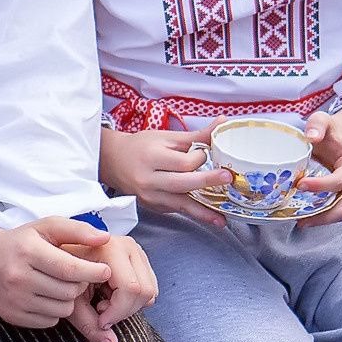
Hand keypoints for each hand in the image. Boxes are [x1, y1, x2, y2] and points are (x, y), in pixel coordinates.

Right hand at [0, 216, 115, 330]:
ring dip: (70, 299)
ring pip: (62, 309)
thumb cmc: (21, 242)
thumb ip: (77, 230)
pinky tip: (48, 296)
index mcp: (28, 251)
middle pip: (68, 291)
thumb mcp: (46, 227)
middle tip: (78, 275)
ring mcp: (14, 299)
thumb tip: (105, 237)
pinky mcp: (12, 316)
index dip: (92, 272)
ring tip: (62, 284)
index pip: (68, 268)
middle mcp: (18, 277)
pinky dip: (55, 310)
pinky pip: (50, 321)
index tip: (105, 271)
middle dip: (81, 284)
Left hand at [61, 233, 157, 341]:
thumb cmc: (61, 278)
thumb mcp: (72, 303)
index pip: (131, 288)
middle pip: (143, 291)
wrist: (59, 257)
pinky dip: (135, 300)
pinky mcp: (140, 258)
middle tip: (101, 311)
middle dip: (124, 310)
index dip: (117, 312)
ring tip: (104, 301)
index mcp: (108, 249)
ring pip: (150, 291)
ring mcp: (135, 250)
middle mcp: (126, 245)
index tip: (100, 320)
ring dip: (129, 305)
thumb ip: (90, 326)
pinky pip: (151, 288)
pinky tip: (112, 295)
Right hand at [99, 126, 231, 226]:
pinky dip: (193, 212)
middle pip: (182, 184)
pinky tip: (209, 215)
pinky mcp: (153, 206)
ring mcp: (150, 196)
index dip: (199, 158)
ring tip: (221, 219)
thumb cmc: (142, 146)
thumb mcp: (167, 137)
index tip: (205, 153)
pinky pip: (176, 210)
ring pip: (180, 204)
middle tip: (227, 179)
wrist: (114, 162)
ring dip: (203, 212)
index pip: (182, 162)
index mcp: (151, 157)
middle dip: (207, 182)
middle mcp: (148, 180)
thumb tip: (223, 122)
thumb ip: (197, 135)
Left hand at [294, 107, 341, 228]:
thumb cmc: (330, 130)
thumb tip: (312, 136)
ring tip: (299, 221)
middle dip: (323, 215)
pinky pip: (330, 211)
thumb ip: (317, 124)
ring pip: (338, 213)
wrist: (338, 137)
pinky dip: (317, 217)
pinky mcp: (338, 197)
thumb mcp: (324, 120)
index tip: (300, 184)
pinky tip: (299, 217)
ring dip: (319, 220)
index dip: (321, 186)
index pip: (340, 180)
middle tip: (298, 215)